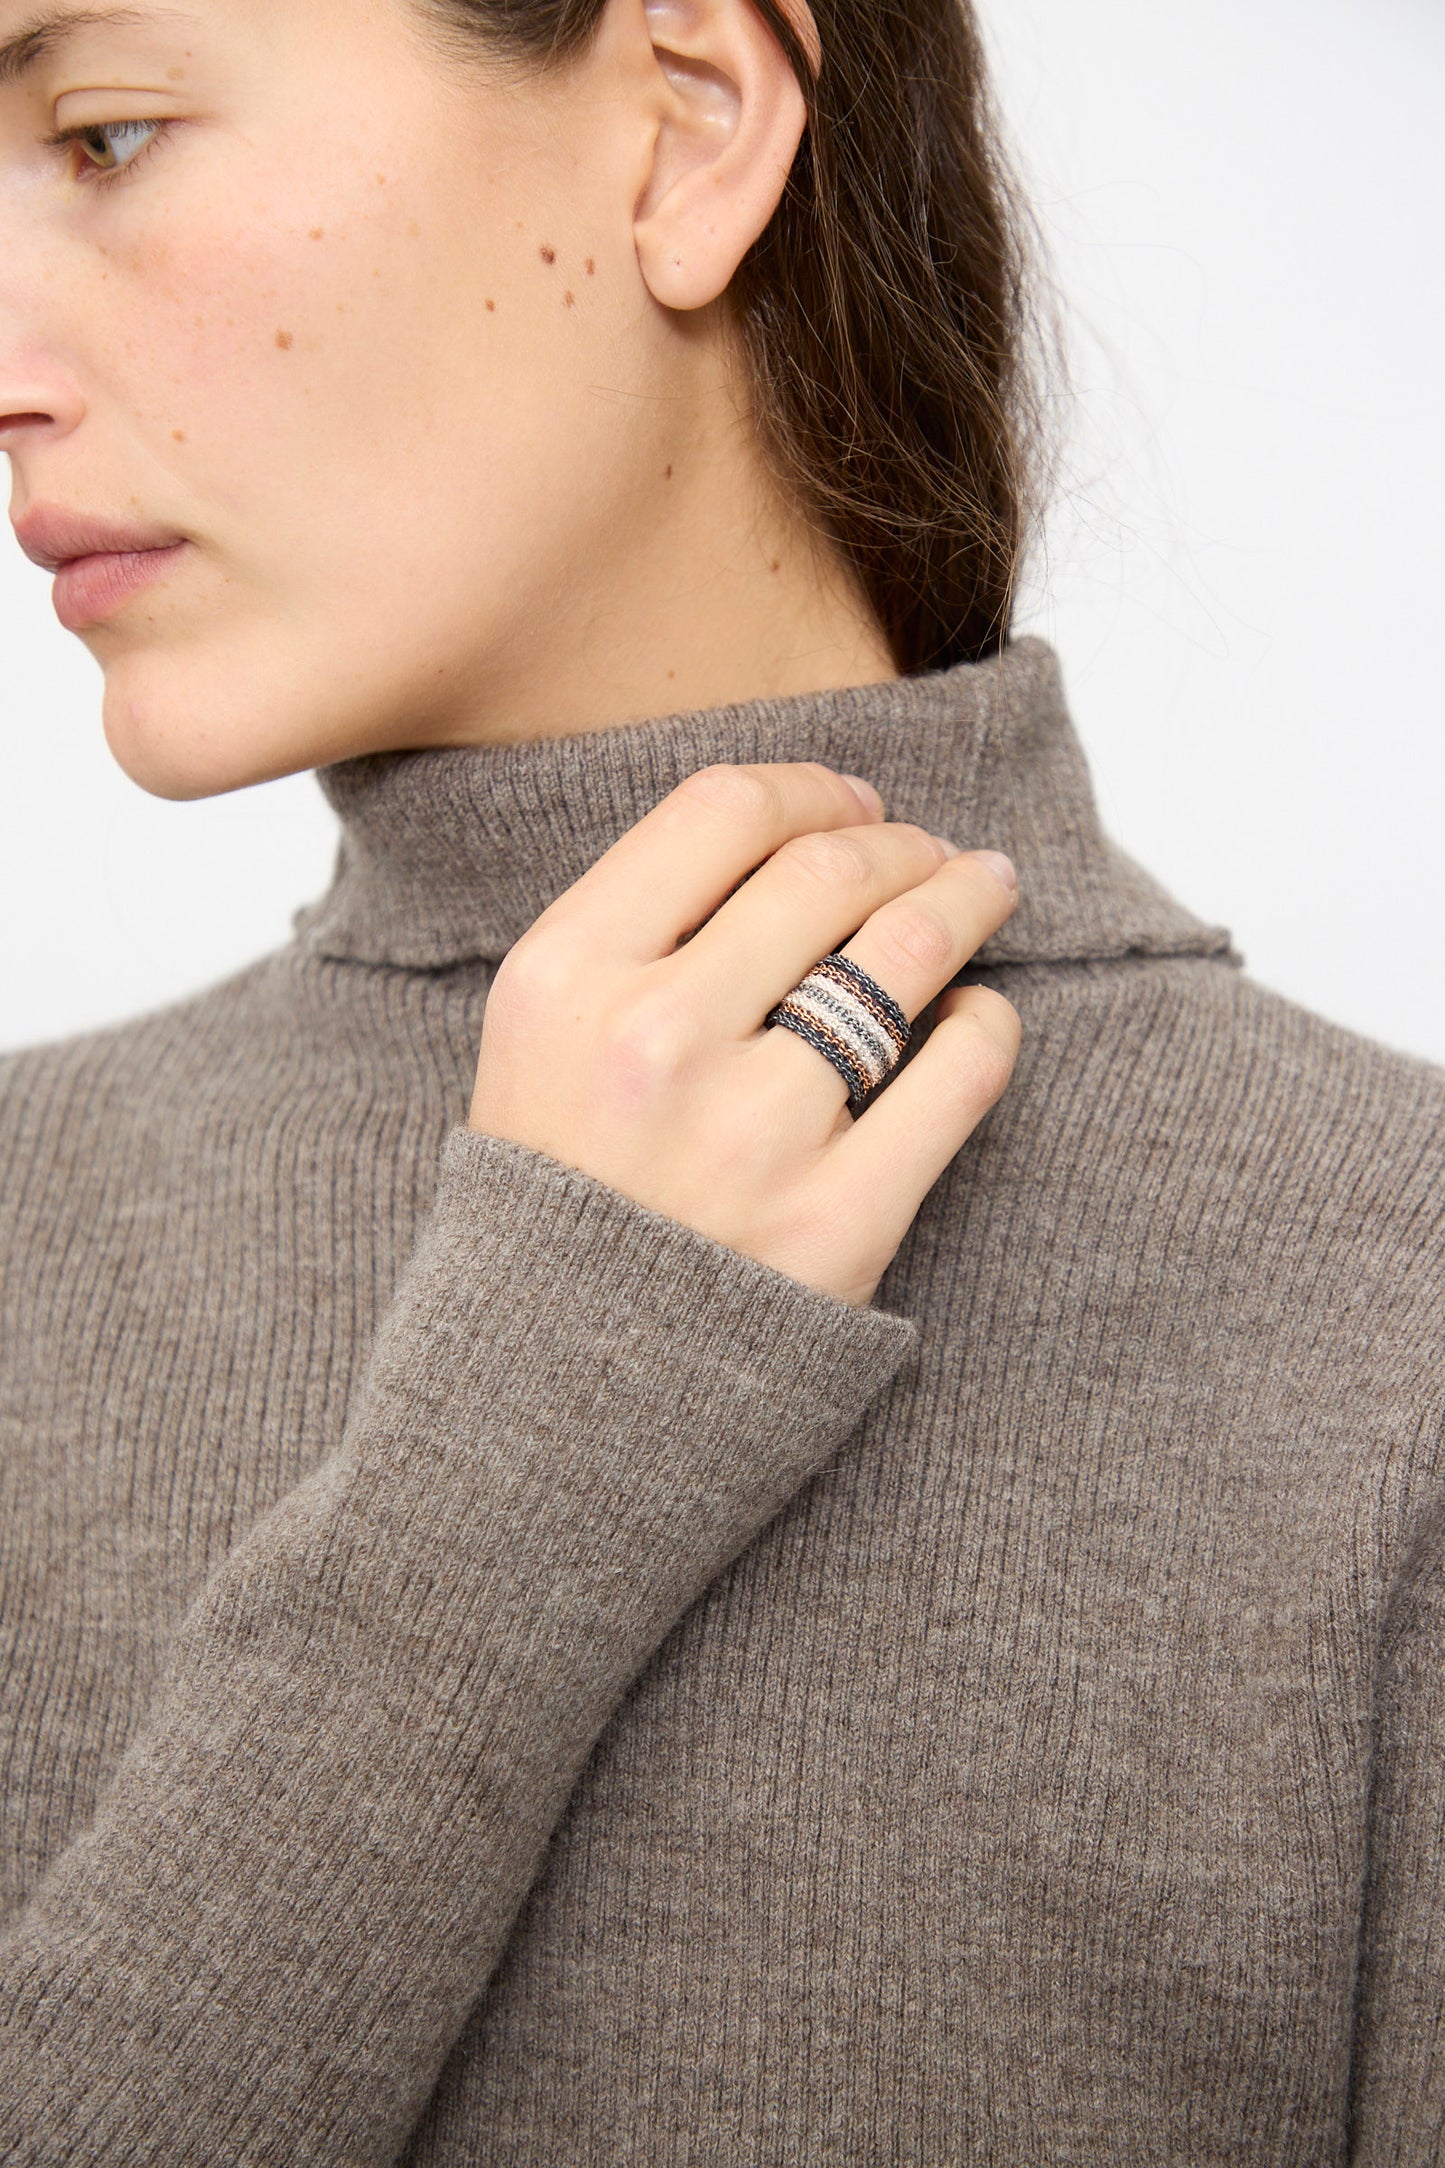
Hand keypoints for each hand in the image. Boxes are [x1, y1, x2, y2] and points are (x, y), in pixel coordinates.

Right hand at [468, 762, 1020, 1306]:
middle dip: (902, 841)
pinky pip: (960, 1073)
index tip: (852, 802)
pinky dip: (987, 1024)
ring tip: (987, 886)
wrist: (544, 1406)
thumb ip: (633, 942)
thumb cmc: (553, 1212)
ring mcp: (750, 1133)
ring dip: (965, 898)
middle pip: (826, 869)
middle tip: (932, 850)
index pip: (722, 812)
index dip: (811, 788)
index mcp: (562, 979)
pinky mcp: (837, 1225)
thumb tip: (796, 839)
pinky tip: (976, 1017)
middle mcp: (652, 1040)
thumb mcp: (534, 1051)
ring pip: (905, 954)